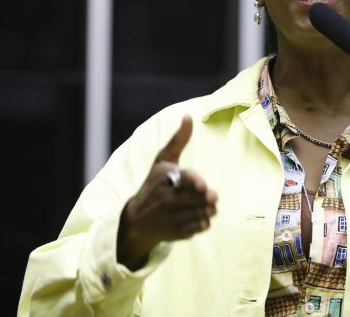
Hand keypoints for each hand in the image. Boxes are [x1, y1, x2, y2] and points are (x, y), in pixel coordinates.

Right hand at [117, 116, 217, 269]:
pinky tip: (203, 219)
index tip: (204, 186)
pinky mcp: (174, 232)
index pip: (183, 180)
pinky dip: (200, 225)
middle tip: (212, 197)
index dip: (194, 183)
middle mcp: (166, 199)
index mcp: (165, 179)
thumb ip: (178, 140)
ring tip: (210, 206)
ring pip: (196, 213)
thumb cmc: (154, 183)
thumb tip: (188, 116)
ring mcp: (169, 217)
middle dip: (206, 199)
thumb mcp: (162, 160)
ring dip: (207, 211)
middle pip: (194, 198)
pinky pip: (193, 229)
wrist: (137, 217)